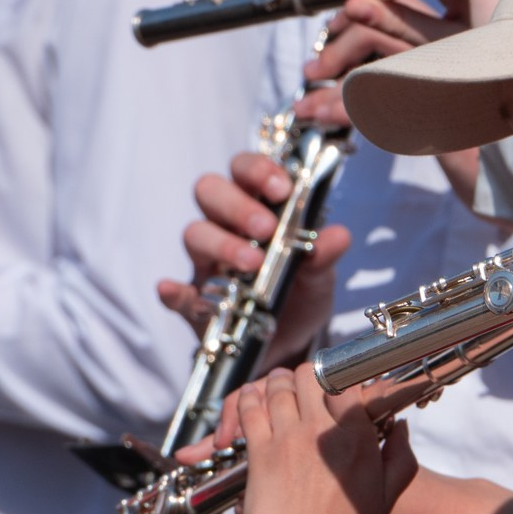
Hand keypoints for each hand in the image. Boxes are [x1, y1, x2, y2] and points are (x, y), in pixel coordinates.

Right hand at [167, 150, 351, 365]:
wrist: (289, 343)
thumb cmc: (300, 295)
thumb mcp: (320, 275)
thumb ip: (324, 254)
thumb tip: (338, 235)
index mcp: (258, 208)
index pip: (244, 171)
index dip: (258, 170)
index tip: (282, 188)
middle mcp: (226, 228)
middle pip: (210, 192)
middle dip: (237, 205)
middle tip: (266, 228)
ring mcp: (207, 264)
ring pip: (194, 235)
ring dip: (221, 244)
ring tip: (252, 263)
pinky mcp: (195, 303)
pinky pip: (176, 293)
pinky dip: (174, 291)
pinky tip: (175, 291)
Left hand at [229, 368, 416, 513]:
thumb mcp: (387, 497)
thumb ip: (401, 458)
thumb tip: (401, 428)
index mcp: (358, 437)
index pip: (348, 383)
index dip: (340, 377)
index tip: (334, 384)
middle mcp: (323, 431)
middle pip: (310, 377)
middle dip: (305, 375)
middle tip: (301, 382)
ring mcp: (289, 440)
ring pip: (278, 389)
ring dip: (275, 382)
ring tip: (274, 385)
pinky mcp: (260, 455)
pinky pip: (250, 412)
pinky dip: (248, 400)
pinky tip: (249, 401)